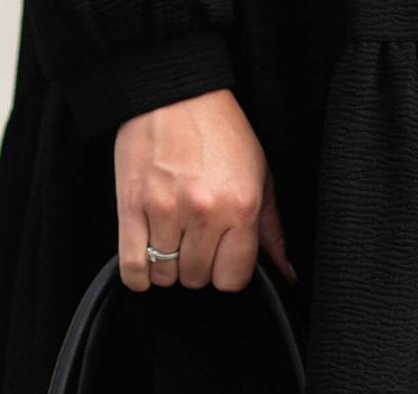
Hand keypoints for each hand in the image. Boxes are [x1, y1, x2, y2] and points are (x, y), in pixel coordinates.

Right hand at [114, 89, 294, 291]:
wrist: (175, 89)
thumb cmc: (219, 129)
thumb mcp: (259, 174)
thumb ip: (271, 230)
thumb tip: (284, 274)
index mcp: (240, 207)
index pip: (232, 279)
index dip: (225, 272)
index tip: (220, 256)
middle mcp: (205, 211)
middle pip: (197, 279)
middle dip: (196, 266)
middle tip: (193, 240)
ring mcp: (166, 210)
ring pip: (165, 276)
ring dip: (167, 267)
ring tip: (170, 241)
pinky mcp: (132, 205)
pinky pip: (134, 268)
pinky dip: (139, 275)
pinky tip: (147, 262)